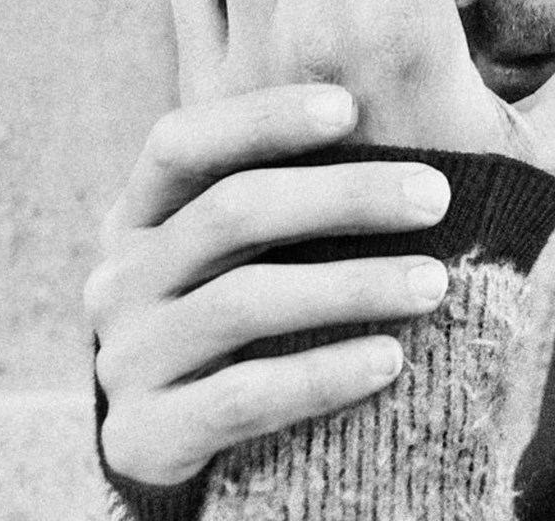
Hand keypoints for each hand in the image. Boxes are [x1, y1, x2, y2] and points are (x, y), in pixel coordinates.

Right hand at [86, 84, 455, 485]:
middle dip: (342, 196)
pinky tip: (390, 360)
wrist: (177, 447)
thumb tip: (422, 118)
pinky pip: (244, 395)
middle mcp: (120, 280)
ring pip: (242, 303)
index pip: (181, 142)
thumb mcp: (242, 254)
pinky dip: (323, 374)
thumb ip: (294, 196)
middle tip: (434, 195)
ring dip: (350, 287)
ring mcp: (126, 358)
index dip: (259, 118)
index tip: (349, 107)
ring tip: (434, 282)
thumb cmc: (242, 323)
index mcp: (140, 217)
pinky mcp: (146, 434)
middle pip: (229, 214)